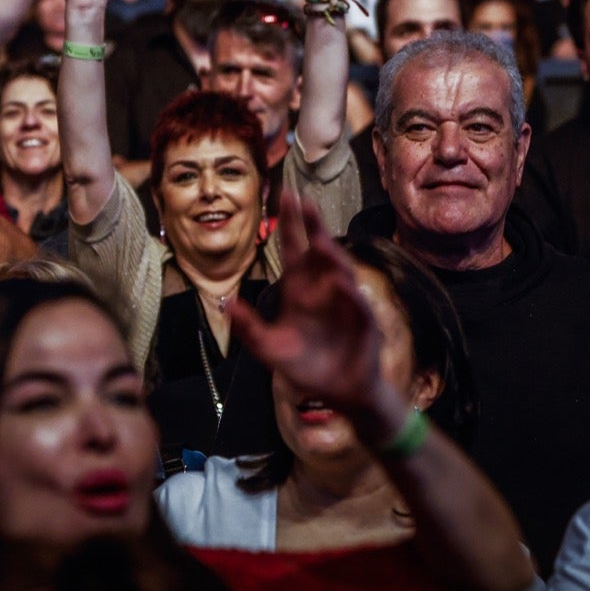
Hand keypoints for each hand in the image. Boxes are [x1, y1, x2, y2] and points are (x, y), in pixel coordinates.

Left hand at [228, 193, 381, 415]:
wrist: (338, 394)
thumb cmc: (306, 367)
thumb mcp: (270, 349)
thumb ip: (249, 328)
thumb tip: (227, 303)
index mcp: (300, 290)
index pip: (293, 249)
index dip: (289, 224)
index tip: (285, 196)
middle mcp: (323, 289)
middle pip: (319, 250)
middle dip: (313, 227)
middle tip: (304, 202)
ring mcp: (345, 302)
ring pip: (340, 270)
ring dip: (331, 255)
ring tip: (318, 241)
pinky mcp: (362, 321)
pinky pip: (356, 302)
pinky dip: (348, 292)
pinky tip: (340, 282)